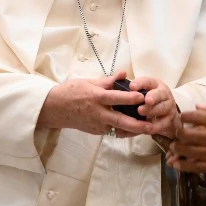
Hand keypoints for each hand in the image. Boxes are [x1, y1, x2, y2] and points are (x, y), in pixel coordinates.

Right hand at [37, 71, 151, 136]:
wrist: (55, 108)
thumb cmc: (71, 92)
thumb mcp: (89, 82)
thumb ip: (108, 81)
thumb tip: (124, 74)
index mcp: (96, 97)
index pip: (115, 98)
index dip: (129, 98)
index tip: (142, 97)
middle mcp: (98, 113)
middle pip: (120, 120)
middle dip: (137, 125)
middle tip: (151, 126)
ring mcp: (97, 124)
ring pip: (118, 130)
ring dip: (133, 131)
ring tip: (148, 129)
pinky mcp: (96, 131)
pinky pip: (112, 131)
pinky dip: (123, 131)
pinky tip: (135, 129)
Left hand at [129, 76, 179, 138]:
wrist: (164, 116)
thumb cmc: (147, 102)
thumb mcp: (140, 92)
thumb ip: (130, 88)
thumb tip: (119, 77)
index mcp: (154, 85)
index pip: (148, 81)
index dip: (140, 83)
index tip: (132, 87)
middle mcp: (163, 94)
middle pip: (159, 94)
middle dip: (152, 96)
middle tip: (145, 100)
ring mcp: (168, 107)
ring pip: (162, 108)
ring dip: (152, 110)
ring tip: (141, 112)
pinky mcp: (168, 120)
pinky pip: (161, 124)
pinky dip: (153, 127)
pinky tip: (145, 129)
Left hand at [167, 105, 205, 175]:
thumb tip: (197, 107)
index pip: (196, 116)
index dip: (185, 116)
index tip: (182, 117)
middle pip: (188, 134)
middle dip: (178, 133)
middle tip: (176, 133)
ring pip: (188, 151)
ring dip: (177, 149)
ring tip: (174, 147)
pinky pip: (195, 167)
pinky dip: (183, 165)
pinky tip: (176, 163)